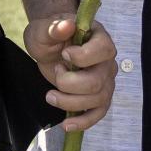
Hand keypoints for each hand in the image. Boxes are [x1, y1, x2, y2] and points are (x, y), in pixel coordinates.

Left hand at [22, 16, 116, 131]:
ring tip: (50, 95)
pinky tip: (66, 125)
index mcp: (98, 37)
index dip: (83, 56)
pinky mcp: (98, 96)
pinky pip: (97, 113)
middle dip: (70, 83)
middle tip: (55, 71)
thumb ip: (53, 27)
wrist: (50, 45)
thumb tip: (66, 25)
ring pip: (97, 100)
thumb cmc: (49, 34)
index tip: (64, 53)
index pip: (104, 49)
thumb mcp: (44, 29)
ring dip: (70, 102)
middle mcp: (106, 60)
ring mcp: (105, 80)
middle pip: (98, 81)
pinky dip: (83, 122)